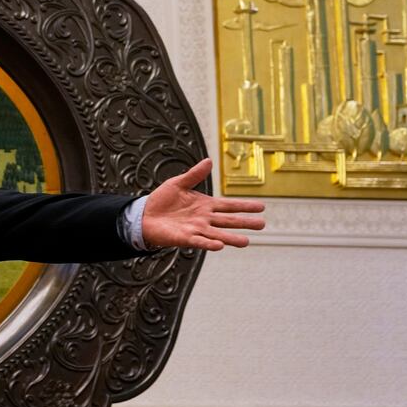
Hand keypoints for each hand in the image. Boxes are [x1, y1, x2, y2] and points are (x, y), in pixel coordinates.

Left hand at [140, 157, 265, 250]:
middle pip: (228, 220)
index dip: (245, 206)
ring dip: (231, 238)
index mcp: (205, 205)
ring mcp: (196, 229)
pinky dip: (209, 243)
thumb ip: (194, 175)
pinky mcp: (184, 238)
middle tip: (262, 225)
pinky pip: (199, 241)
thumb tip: (209, 161)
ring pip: (217, 234)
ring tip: (246, 241)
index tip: (261, 207)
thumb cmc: (162, 200)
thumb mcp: (178, 183)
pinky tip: (220, 245)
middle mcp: (204, 218)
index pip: (229, 205)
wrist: (144, 215)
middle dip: (245, 223)